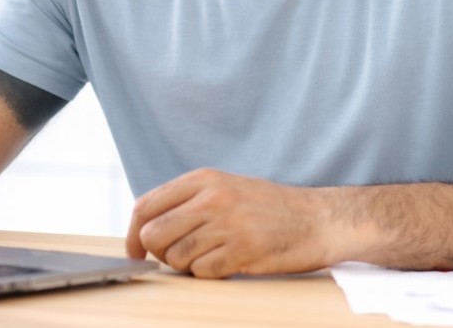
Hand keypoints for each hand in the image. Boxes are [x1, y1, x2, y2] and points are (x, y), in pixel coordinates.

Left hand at [126, 168, 338, 277]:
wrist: (318, 219)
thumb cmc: (268, 208)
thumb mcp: (225, 187)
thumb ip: (187, 201)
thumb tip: (145, 226)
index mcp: (203, 179)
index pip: (145, 206)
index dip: (133, 234)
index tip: (135, 250)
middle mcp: (212, 198)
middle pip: (154, 234)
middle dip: (159, 253)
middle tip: (177, 257)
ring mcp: (228, 224)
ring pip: (176, 257)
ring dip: (187, 265)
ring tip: (210, 257)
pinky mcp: (243, 250)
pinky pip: (202, 272)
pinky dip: (209, 274)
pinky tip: (227, 263)